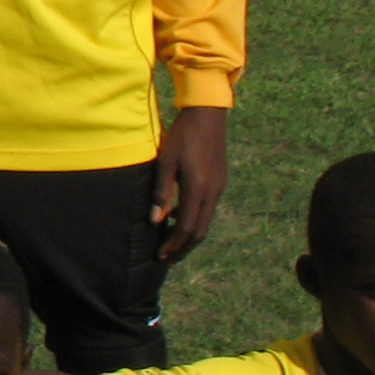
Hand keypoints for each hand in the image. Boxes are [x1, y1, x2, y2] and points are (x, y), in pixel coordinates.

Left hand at [152, 105, 227, 261]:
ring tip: (170, 242)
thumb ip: (161, 192)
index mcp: (198, 190)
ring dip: (189, 235)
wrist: (207, 116)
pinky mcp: (219, 180)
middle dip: (183, 247)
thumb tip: (155, 220)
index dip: (174, 245)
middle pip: (200, 231)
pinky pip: (207, 208)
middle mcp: (212, 193)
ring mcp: (218, 187)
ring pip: (205, 220)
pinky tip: (177, 216)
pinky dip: (194, 219)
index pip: (187, 228)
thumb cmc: (182, 136)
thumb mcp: (165, 163)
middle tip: (166, 258)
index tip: (161, 256)